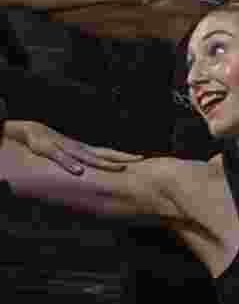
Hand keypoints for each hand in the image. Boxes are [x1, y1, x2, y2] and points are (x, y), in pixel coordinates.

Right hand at [5, 119, 142, 174]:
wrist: (33, 131)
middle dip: (123, 157)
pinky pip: (63, 158)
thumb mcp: (66, 154)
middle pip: (106, 153)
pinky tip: (79, 171)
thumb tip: (87, 171)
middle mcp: (81, 149)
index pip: (109, 153)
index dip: (124, 156)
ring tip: (120, 167)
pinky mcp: (52, 151)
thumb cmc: (52, 144)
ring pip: (89, 157)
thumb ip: (77, 162)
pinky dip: (71, 164)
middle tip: (140, 159)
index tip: (140, 158)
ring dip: (105, 163)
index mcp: (86, 151)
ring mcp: (68, 150)